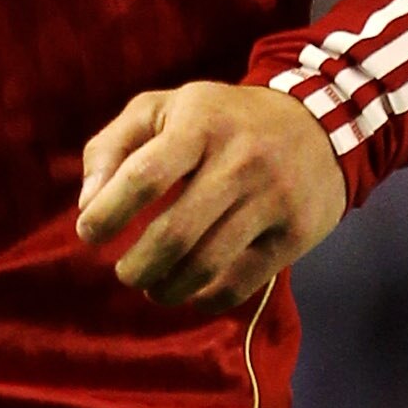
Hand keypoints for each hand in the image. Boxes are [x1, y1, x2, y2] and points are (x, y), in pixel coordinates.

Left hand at [74, 80, 347, 309]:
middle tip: (125, 272)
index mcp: (200, 123)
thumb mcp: (163, 109)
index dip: (107, 214)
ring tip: (153, 286)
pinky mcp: (294, 232)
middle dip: (136, 266)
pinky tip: (191, 292)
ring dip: (166, 288)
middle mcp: (240, 159)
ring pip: (206, 264)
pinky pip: (240, 283)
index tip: (90, 233)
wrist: (320, 122)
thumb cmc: (220, 120)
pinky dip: (205, 298)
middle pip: (174, 233)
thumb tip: (88, 203)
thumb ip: (112, 146)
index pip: (143, 177)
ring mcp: (271, 197)